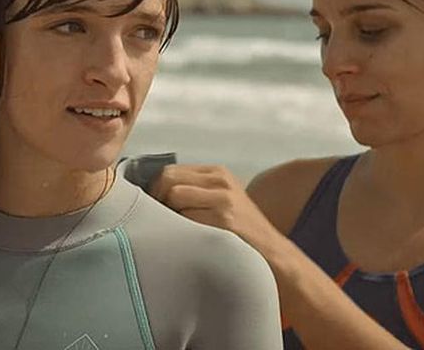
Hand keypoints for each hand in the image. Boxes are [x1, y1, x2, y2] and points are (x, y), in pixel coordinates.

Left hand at [151, 164, 285, 256]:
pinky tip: (188, 240)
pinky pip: (186, 218)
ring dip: (168, 215)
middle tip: (160, 221)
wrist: (272, 252)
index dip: (155, 190)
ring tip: (176, 231)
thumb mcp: (222, 199)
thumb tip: (152, 195)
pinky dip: (180, 229)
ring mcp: (223, 199)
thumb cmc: (241, 231)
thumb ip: (194, 191)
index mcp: (218, 173)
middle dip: (157, 200)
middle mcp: (221, 181)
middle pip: (168, 179)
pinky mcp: (224, 219)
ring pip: (173, 196)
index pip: (170, 170)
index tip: (154, 209)